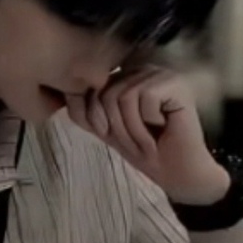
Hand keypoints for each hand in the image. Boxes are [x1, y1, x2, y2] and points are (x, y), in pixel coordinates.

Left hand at [65, 65, 230, 204]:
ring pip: (122, 96)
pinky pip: (143, 98)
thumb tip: (66, 90)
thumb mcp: (104, 130)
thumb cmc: (143, 150)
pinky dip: (147, 123)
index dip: (97, 119)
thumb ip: (84, 111)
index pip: (91, 90)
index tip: (117, 136)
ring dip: (132, 128)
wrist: (176, 171)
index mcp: (123, 78)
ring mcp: (158, 74)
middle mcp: (140, 71)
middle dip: (116, 126)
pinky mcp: (174, 83)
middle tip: (136, 141)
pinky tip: (163, 127)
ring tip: (148, 138)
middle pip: (105, 93)